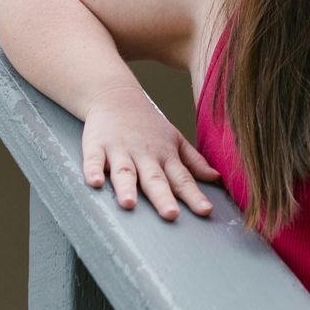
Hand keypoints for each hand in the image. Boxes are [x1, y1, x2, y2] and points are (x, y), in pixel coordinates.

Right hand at [81, 80, 220, 219]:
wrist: (116, 95)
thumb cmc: (148, 124)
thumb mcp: (175, 139)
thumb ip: (194, 162)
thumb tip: (216, 178)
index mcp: (165, 156)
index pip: (182, 179)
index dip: (194, 196)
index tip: (205, 211)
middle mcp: (144, 154)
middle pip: (155, 179)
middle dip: (162, 197)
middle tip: (170, 214)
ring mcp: (120, 149)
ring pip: (125, 171)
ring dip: (127, 187)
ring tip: (129, 204)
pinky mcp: (96, 145)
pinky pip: (93, 160)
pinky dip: (93, 170)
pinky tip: (94, 183)